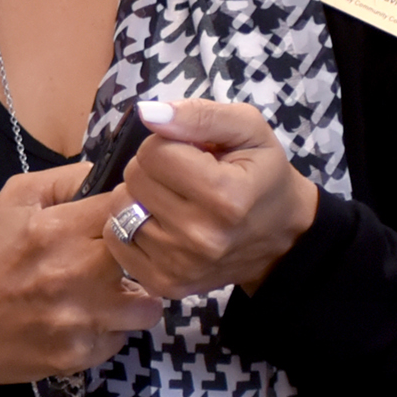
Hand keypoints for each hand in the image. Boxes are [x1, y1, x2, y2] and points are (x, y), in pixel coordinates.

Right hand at [0, 161, 164, 396]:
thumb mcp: (12, 202)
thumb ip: (66, 179)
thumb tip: (111, 171)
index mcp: (59, 230)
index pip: (131, 206)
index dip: (135, 208)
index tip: (126, 215)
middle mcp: (77, 275)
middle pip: (150, 257)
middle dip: (140, 254)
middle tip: (121, 257)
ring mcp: (82, 320)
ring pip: (148, 306)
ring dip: (134, 298)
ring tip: (109, 294)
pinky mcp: (80, 356)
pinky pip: (121, 338)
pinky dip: (109, 329)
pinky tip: (82, 320)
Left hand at [103, 98, 319, 299]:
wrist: (280, 237)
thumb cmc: (261, 176)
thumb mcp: (248, 130)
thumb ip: (200, 115)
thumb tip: (148, 112)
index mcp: (225, 196)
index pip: (154, 152)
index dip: (167, 144)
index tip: (192, 153)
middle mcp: (201, 235)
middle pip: (134, 178)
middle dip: (153, 168)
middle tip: (183, 177)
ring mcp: (180, 264)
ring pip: (120, 208)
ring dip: (141, 196)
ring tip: (173, 199)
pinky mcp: (164, 283)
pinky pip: (116, 239)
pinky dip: (130, 225)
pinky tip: (160, 222)